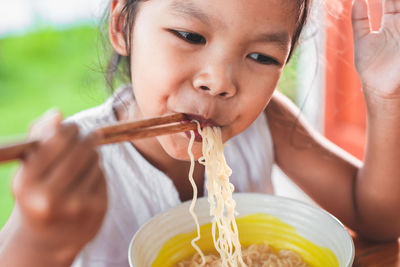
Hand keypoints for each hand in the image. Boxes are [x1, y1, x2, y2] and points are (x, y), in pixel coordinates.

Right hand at [12, 110, 107, 262]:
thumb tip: (57, 114)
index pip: (58, 138)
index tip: (72, 128)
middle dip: (85, 138)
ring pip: (95, 159)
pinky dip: (96, 171)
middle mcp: (50, 197)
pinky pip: (102, 174)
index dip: (70, 128)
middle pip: (81, 148)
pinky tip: (85, 181)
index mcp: (26, 183)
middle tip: (85, 137)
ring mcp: (76, 206)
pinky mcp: (97, 209)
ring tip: (79, 165)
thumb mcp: (29, 166)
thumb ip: (39, 135)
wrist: (49, 237)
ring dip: (90, 155)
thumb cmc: (37, 191)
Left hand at [352, 0, 399, 98]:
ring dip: (395, 1)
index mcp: (394, 21)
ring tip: (390, 0)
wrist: (379, 88)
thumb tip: (356, 1)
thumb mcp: (363, 40)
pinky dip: (397, 9)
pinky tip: (394, 7)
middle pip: (398, 1)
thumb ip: (360, 20)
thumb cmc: (371, 68)